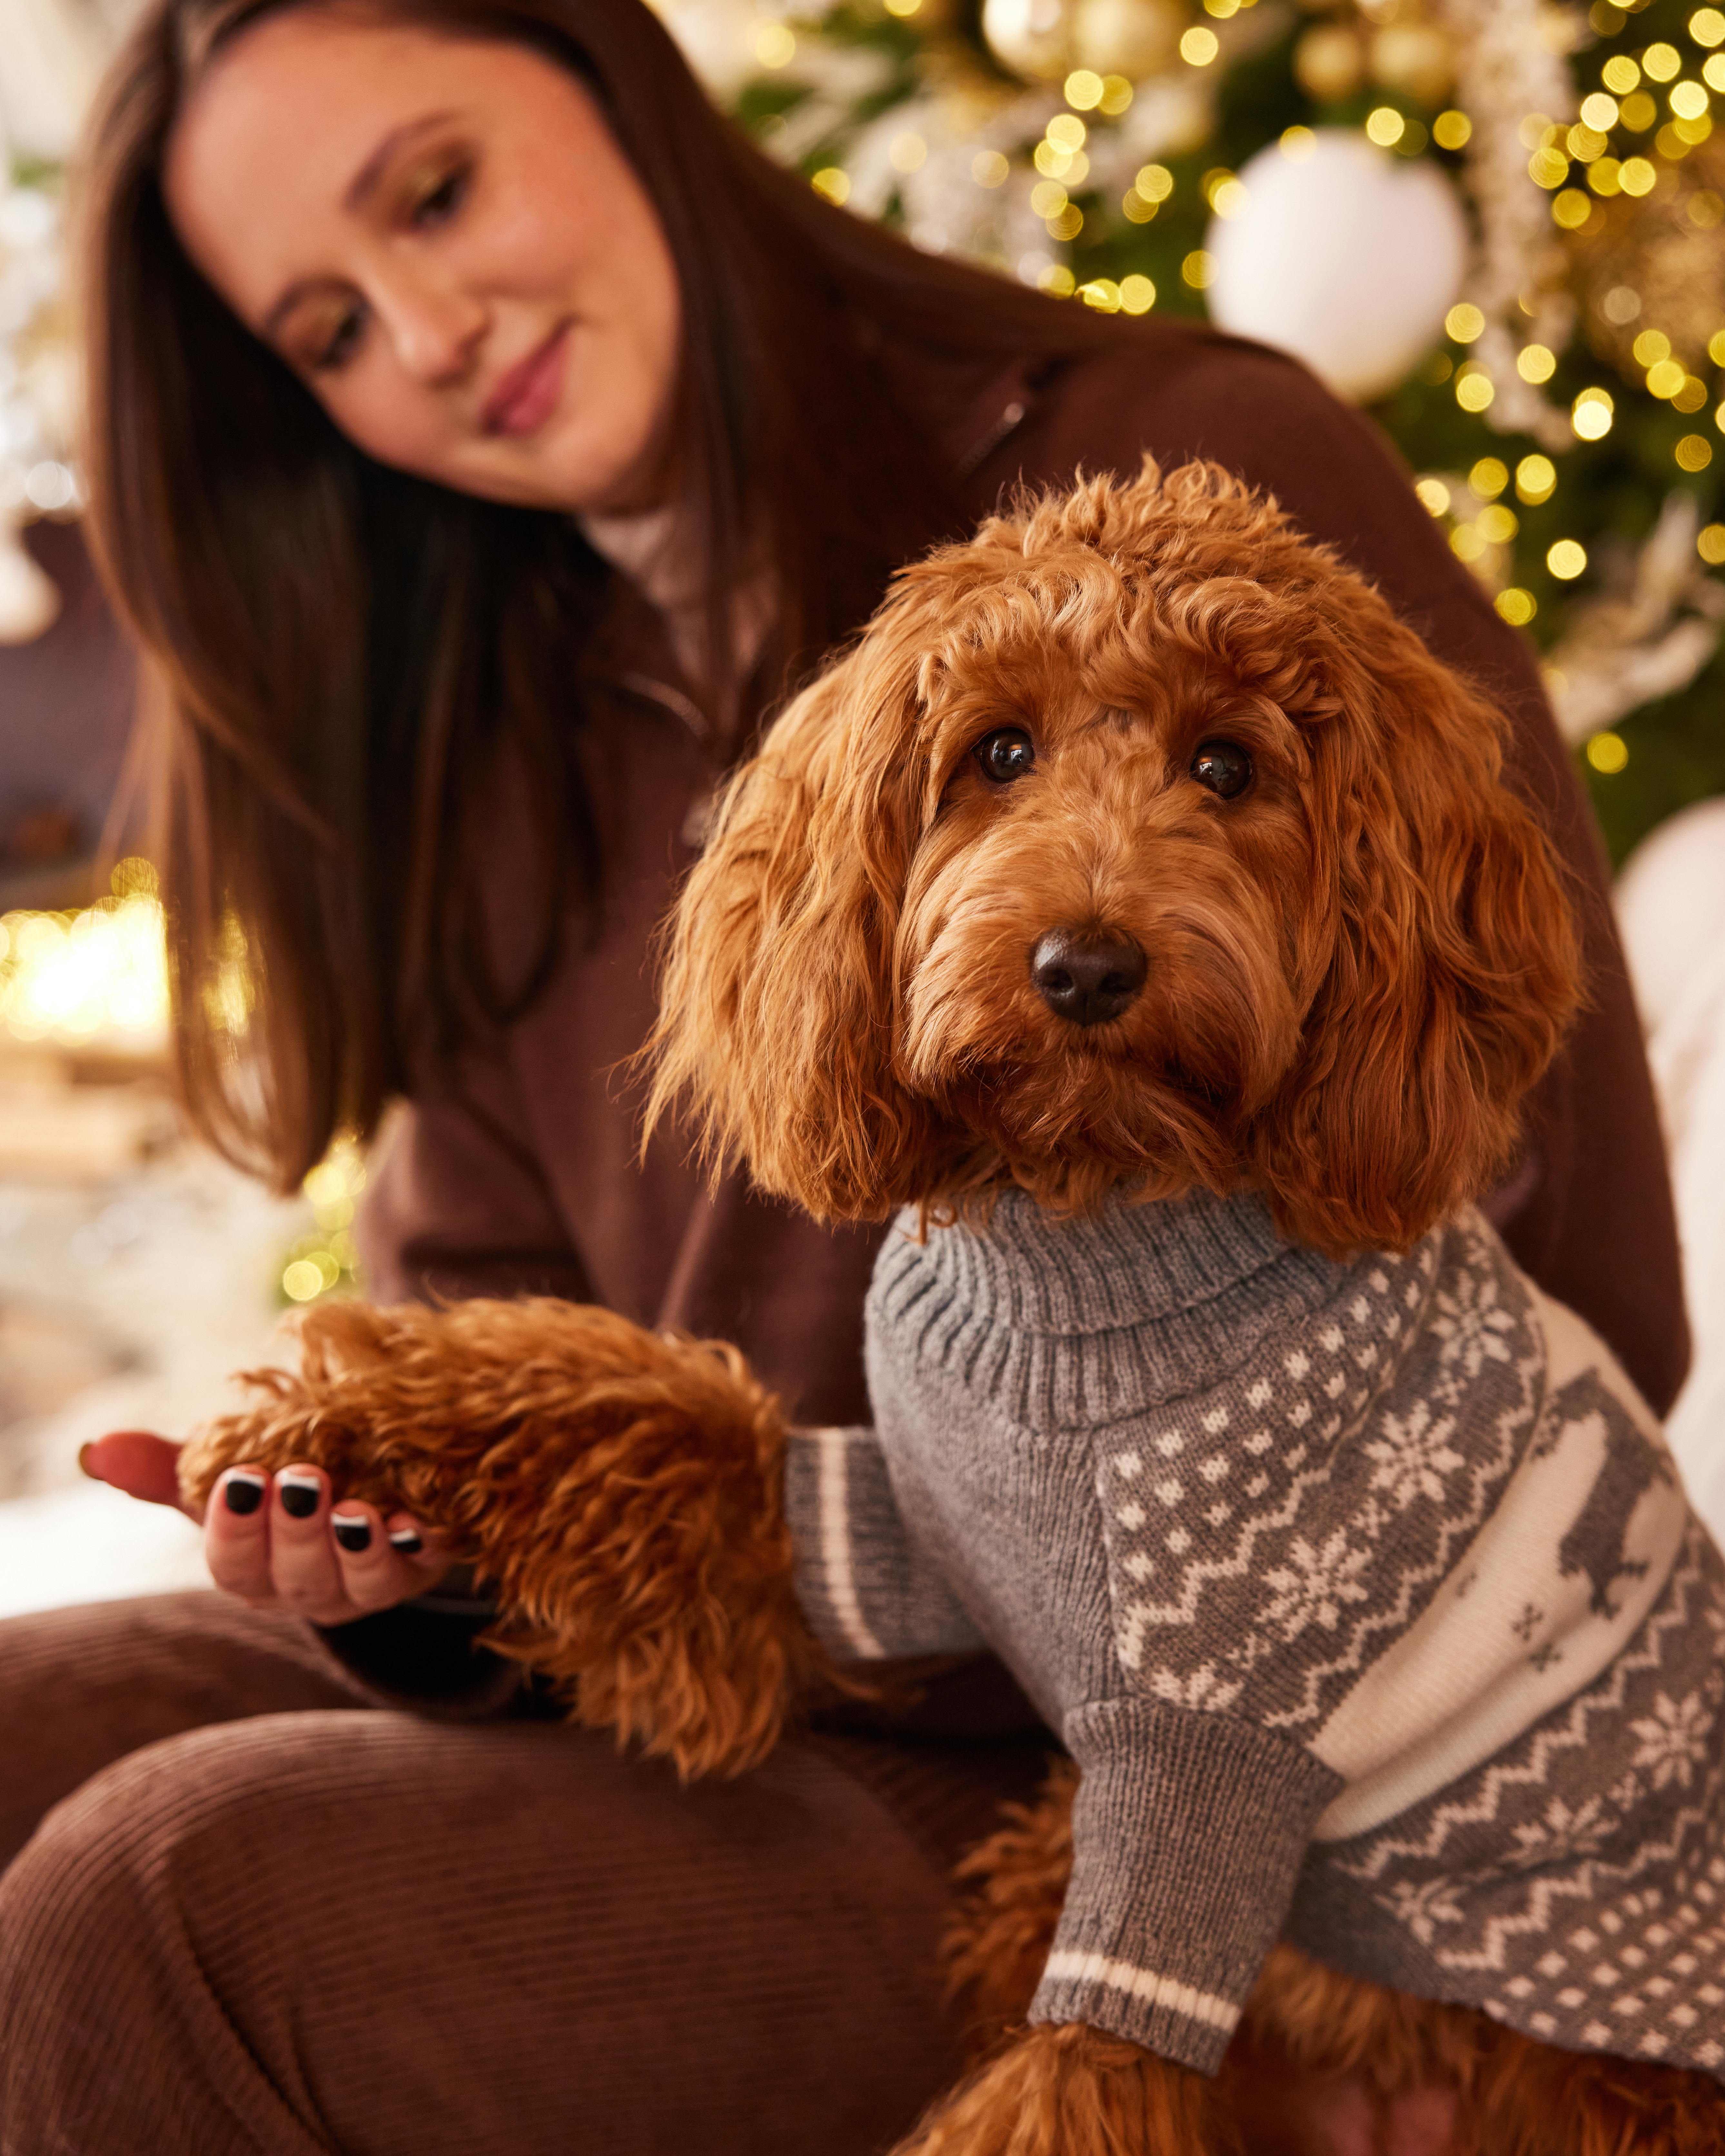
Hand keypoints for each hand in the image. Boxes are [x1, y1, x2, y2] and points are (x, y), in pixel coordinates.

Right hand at [81, 1431, 449, 1624]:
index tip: (239, 1481)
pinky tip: (418, 1521)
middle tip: (302, 1479)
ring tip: (359, 1508)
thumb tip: (96, 1448)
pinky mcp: (421, 1566)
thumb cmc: (276, 1487)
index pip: (234, 1567)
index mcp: (254, 1572)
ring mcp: (368, 1586)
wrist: (364, 1485)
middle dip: (297, 1532)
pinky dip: (421, 1544)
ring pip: (359, 1585)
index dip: (235, 1530)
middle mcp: (308, 1590)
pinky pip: (424, 1566)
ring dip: (359, 1547)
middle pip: (297, 1580)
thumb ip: (165, 1469)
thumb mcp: (223, 1475)